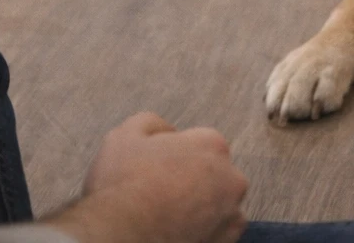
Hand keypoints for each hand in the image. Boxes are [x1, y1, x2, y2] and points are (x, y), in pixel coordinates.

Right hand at [45, 113, 248, 242]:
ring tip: (169, 213)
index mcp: (211, 144)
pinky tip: (179, 228)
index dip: (175, 154)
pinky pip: (219, 231)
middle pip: (214, 172)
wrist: (122, 236)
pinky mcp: (226, 242)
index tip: (157, 167)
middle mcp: (231, 177)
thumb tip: (167, 131)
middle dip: (193, 178)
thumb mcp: (126, 134)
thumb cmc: (123, 185)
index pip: (199, 143)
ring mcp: (231, 213)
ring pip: (220, 203)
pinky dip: (204, 229)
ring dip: (202, 205)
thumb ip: (153, 123)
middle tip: (162, 191)